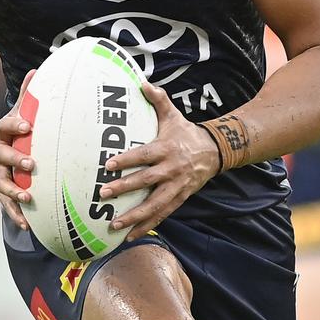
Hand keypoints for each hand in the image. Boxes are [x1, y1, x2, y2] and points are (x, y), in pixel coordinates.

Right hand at [0, 70, 36, 228]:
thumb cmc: (6, 133)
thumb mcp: (12, 114)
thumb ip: (26, 96)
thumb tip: (37, 70)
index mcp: (1, 134)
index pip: (7, 126)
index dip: (15, 125)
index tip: (26, 125)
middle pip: (4, 157)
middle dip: (17, 161)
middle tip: (31, 165)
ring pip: (4, 184)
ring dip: (15, 192)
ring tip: (27, 198)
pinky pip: (6, 205)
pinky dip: (16, 215)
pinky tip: (27, 225)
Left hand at [98, 81, 221, 241]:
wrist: (215, 151)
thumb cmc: (186, 132)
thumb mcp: (173, 115)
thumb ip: (158, 100)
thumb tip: (142, 83)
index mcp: (166, 149)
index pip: (144, 155)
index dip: (127, 160)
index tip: (108, 164)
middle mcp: (171, 170)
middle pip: (146, 181)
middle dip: (125, 188)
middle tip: (104, 194)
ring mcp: (176, 187)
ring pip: (154, 204)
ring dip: (134, 216)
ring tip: (113, 224)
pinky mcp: (179, 199)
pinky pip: (162, 215)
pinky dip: (146, 226)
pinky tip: (129, 236)